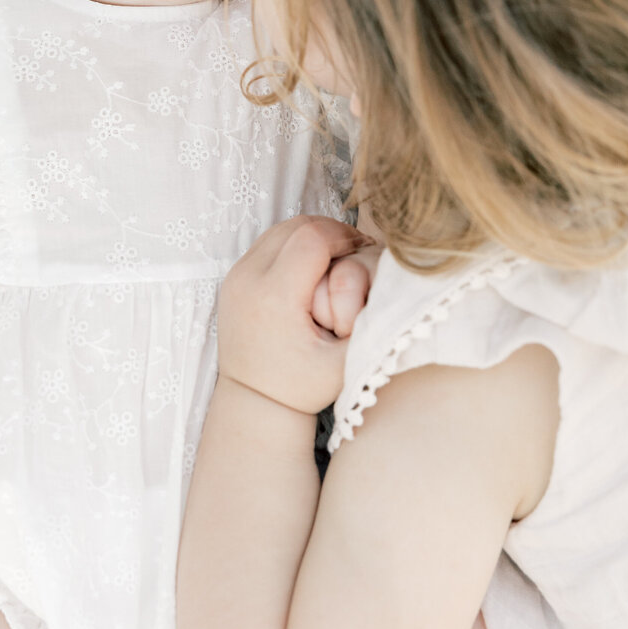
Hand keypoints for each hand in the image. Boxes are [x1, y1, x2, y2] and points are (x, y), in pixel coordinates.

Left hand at [217, 217, 372, 414]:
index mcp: (275, 298)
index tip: (363, 253)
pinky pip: (267, 243)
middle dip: (330, 232)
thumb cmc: (303, 387)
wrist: (252, 403)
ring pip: (279, 230)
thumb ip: (372, 325)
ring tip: (336, 257)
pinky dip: (292, 245)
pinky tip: (312, 267)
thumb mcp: (346, 364)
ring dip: (311, 236)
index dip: (345, 237)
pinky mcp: (231, 279)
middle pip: (295, 226)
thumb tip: (396, 284)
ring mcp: (235, 277)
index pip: (314, 237)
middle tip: (354, 251)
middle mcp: (248, 281)